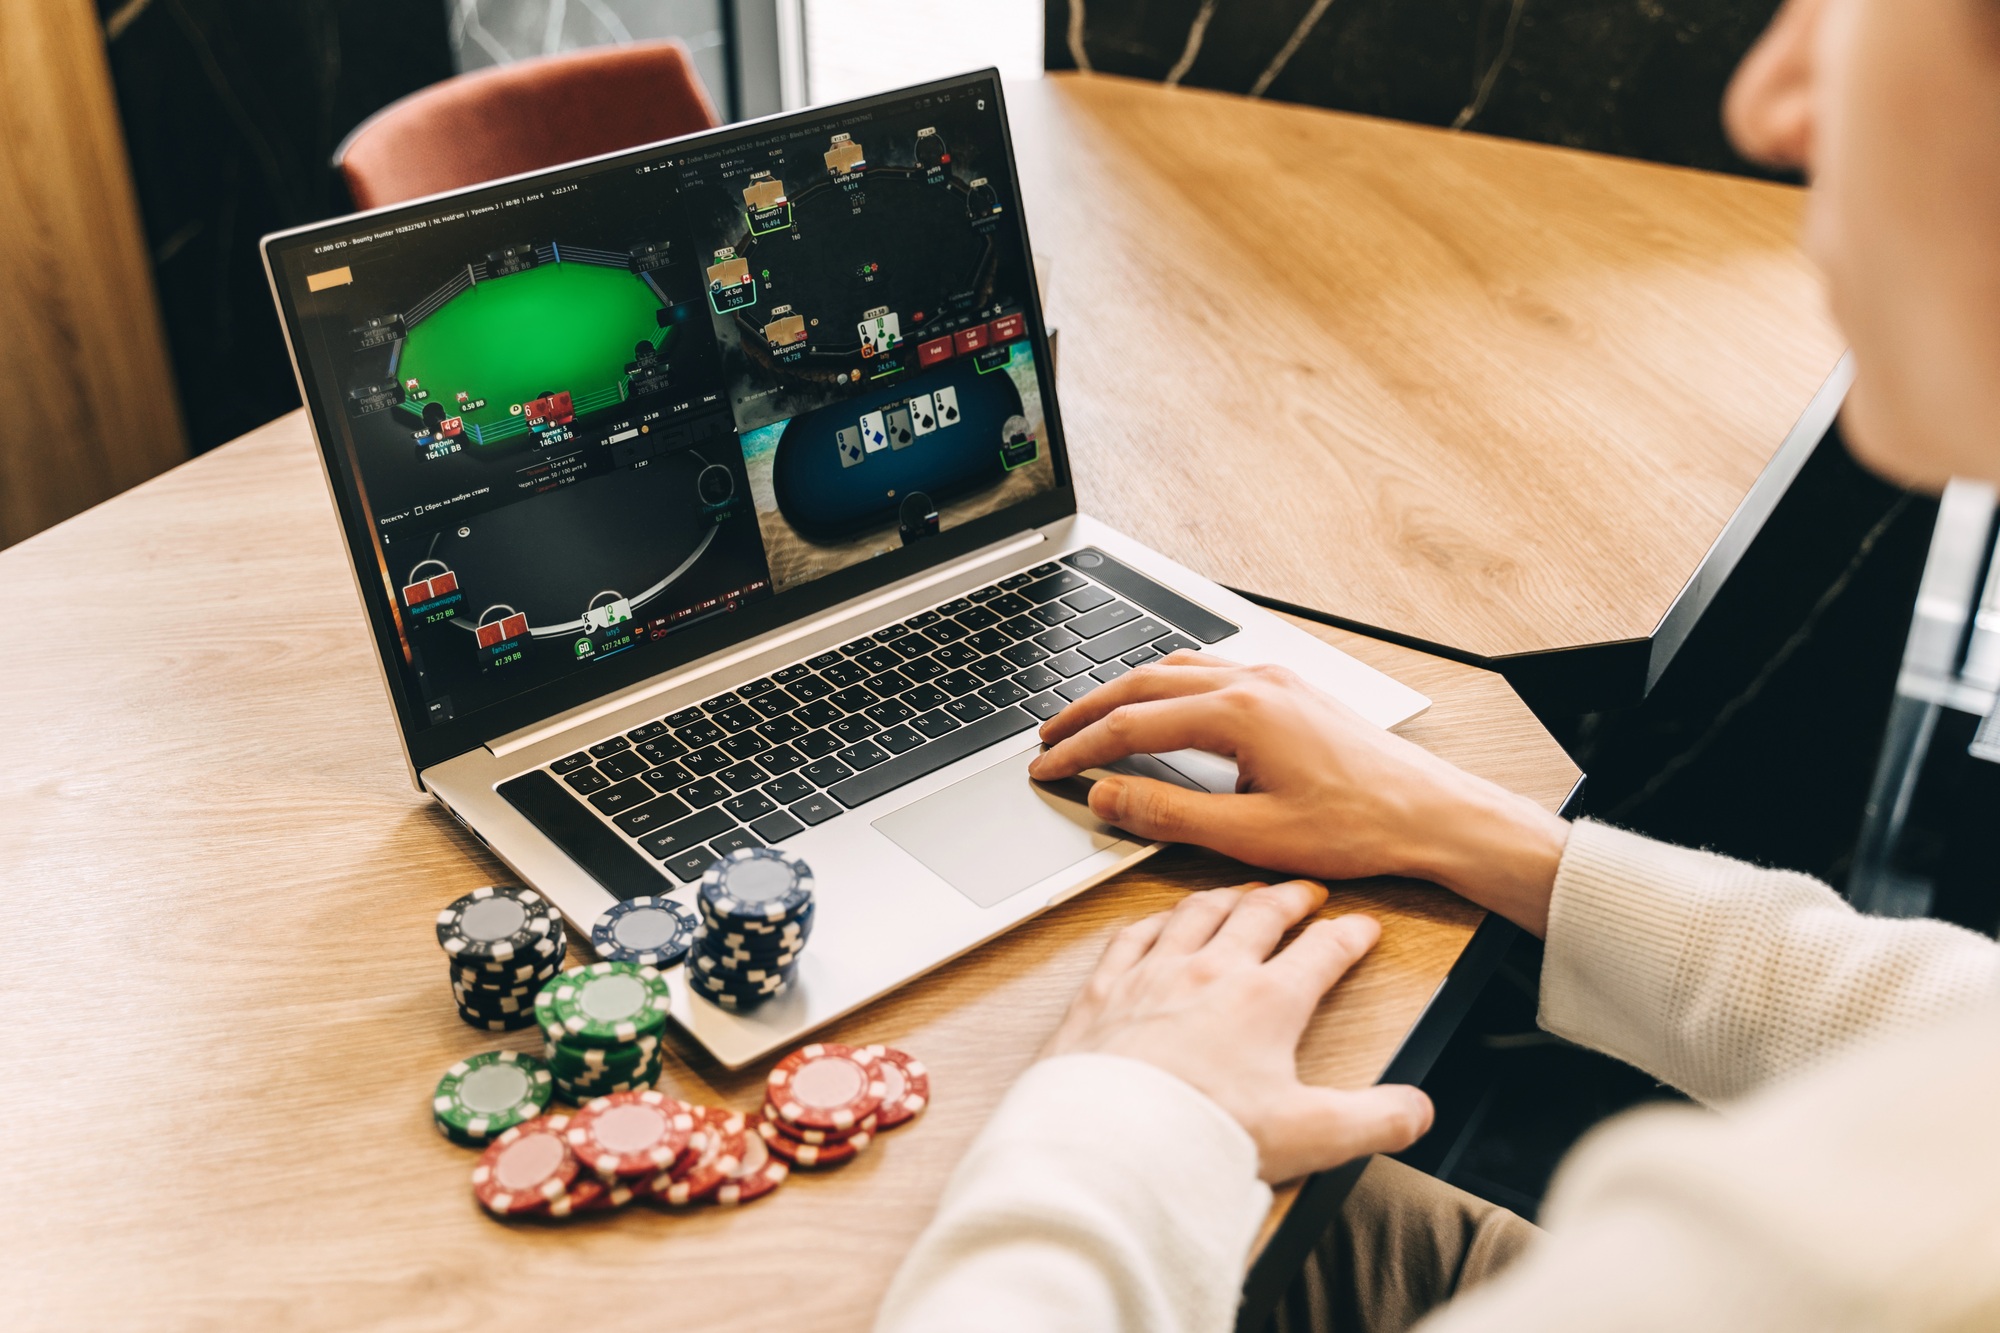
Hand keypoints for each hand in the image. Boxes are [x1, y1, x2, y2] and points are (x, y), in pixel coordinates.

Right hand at [1027, 654, 1568, 935]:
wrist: (1432, 813)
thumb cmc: (1357, 827)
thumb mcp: (1250, 836)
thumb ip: (1168, 815)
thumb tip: (1108, 798)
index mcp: (1239, 714)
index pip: (1131, 726)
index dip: (1079, 750)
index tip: (1045, 768)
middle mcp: (1253, 683)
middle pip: (1143, 684)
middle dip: (1088, 711)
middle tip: (1048, 738)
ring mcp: (1274, 680)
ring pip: (1175, 671)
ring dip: (1126, 694)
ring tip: (1092, 722)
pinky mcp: (1290, 691)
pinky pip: (1210, 672)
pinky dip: (1167, 688)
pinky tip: (1161, 710)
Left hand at [1043, 879, 1432, 1182]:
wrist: (1112, 1143)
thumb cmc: (1201, 1136)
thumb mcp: (1310, 1135)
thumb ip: (1374, 1120)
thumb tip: (1415, 1111)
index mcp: (1266, 1002)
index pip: (1323, 951)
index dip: (1351, 935)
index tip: (1363, 927)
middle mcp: (1210, 973)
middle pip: (1259, 915)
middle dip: (1290, 898)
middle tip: (1306, 892)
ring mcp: (1153, 975)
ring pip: (1196, 913)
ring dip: (1225, 896)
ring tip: (1240, 893)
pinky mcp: (1105, 990)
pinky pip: (1132, 935)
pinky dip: (1154, 920)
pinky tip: (1157, 921)